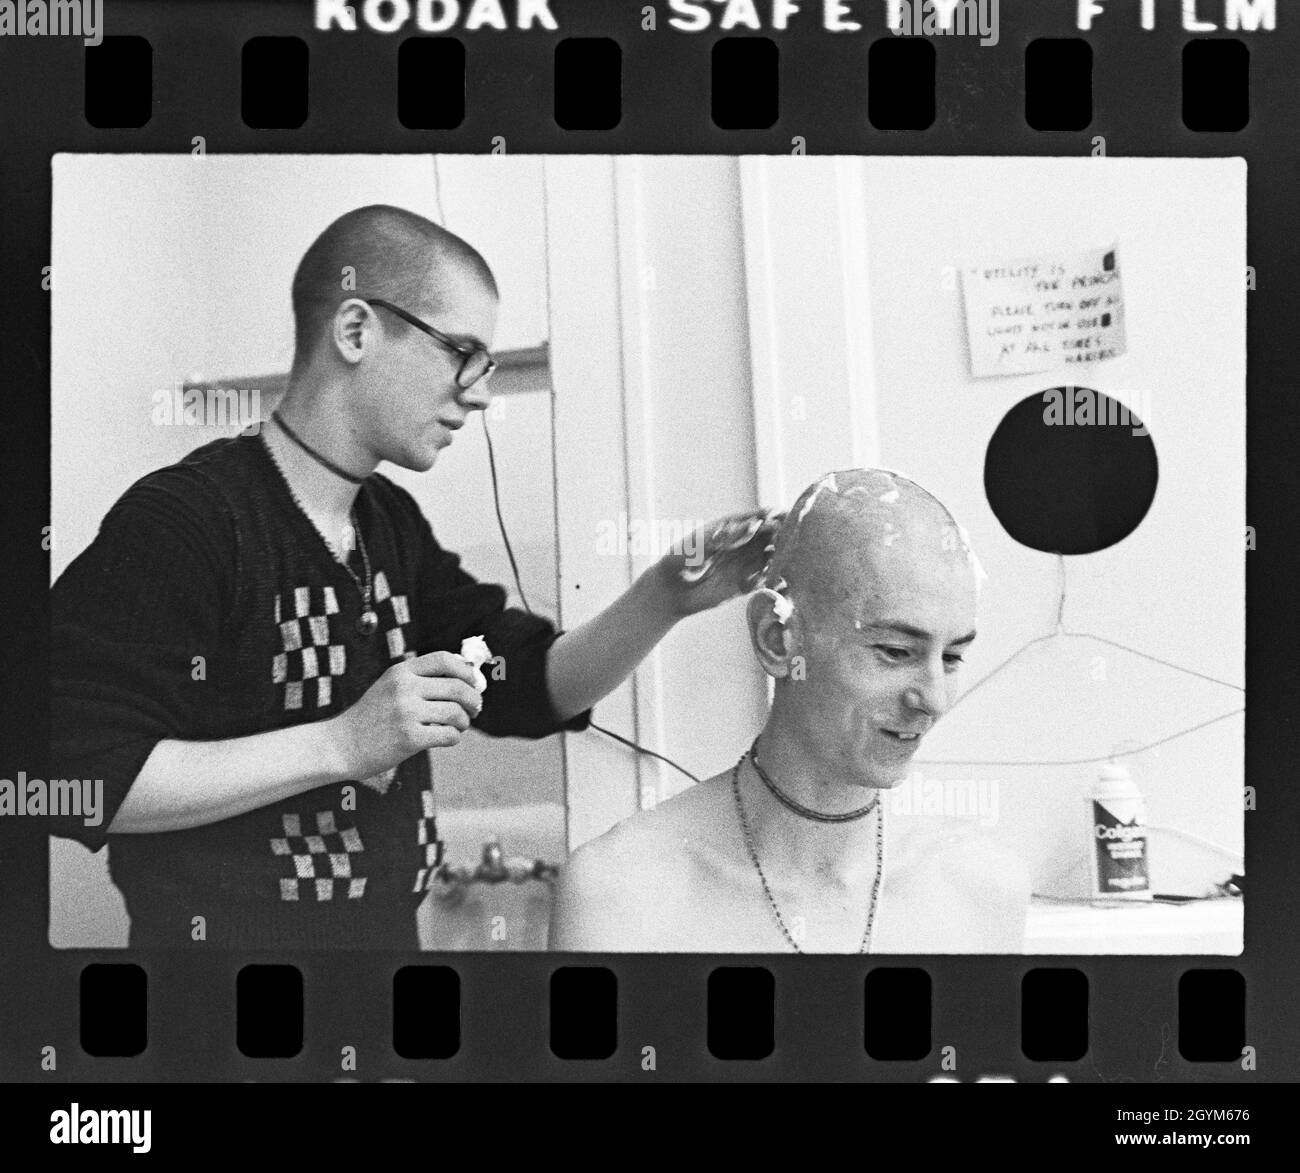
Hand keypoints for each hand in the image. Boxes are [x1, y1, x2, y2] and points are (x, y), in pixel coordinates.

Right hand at [324, 651, 483, 779]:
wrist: (340, 745)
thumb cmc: (372, 718)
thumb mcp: (390, 686)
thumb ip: (421, 680)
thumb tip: (468, 680)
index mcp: (401, 671)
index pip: (445, 659)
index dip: (466, 671)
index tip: (474, 683)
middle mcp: (404, 687)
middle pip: (457, 687)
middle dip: (474, 700)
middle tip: (475, 710)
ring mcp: (406, 712)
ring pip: (457, 712)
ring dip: (464, 721)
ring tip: (459, 726)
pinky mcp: (409, 738)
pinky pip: (449, 735)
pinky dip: (454, 737)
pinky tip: (446, 738)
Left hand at [654, 508, 784, 617]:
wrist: (668, 590)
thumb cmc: (679, 560)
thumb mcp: (699, 544)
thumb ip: (725, 536)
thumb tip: (753, 526)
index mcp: (731, 528)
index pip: (759, 517)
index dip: (773, 515)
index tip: (781, 515)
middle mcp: (743, 544)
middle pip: (771, 535)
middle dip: (783, 534)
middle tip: (788, 536)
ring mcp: (746, 564)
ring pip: (773, 556)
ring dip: (782, 556)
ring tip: (784, 557)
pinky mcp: (746, 585)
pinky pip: (766, 579)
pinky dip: (774, 578)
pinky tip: (776, 578)